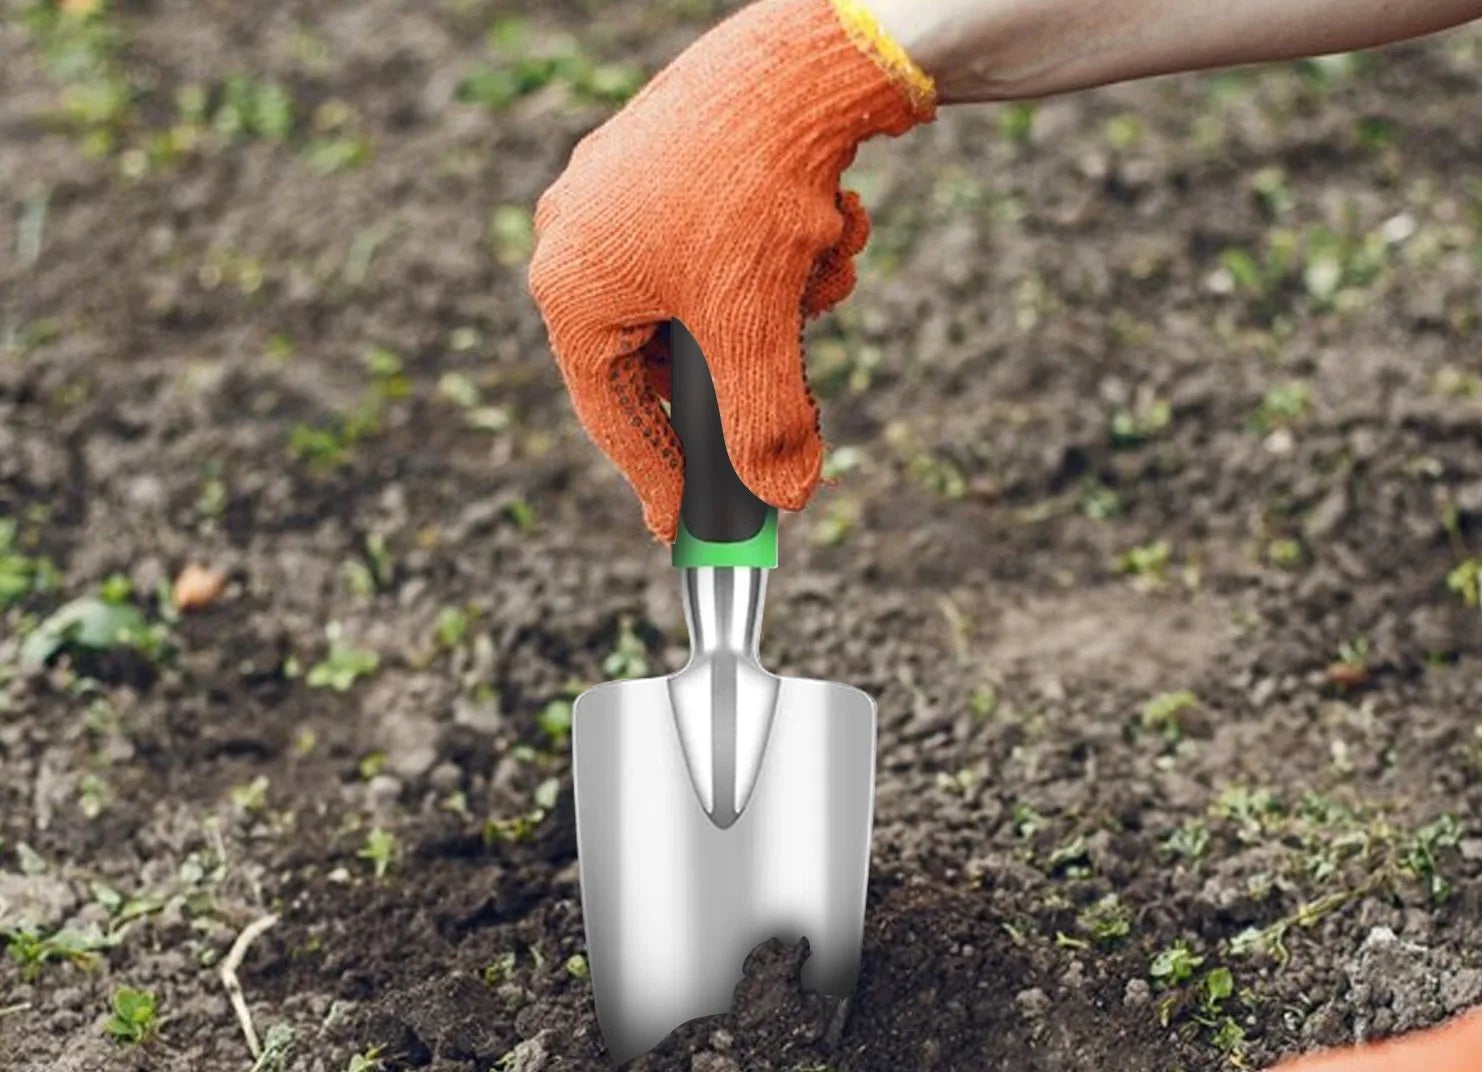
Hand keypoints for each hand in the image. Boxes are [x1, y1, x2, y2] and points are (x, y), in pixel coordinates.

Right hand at [528, 0, 934, 539]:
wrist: (812, 52)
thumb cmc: (755, 188)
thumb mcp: (758, 331)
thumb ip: (764, 427)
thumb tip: (785, 496)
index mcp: (573, 283)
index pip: (611, 414)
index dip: (658, 478)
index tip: (688, 528)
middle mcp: (588, 237)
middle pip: (670, 361)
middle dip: (748, 372)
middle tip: (789, 419)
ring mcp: (637, 199)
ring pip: (718, 308)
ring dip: (783, 311)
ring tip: (819, 270)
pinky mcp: (692, 171)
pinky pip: (738, 255)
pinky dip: (791, 262)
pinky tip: (829, 232)